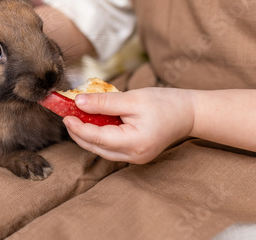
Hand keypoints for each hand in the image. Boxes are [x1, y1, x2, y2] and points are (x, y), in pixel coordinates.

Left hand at [63, 88, 193, 163]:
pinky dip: (98, 135)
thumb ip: (104, 102)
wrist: (189, 113)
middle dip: (78, 132)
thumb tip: (78, 102)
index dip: (78, 128)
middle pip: (96, 147)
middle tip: (66, 115)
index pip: (97, 138)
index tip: (65, 115)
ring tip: (76, 117)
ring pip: (101, 149)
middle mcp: (133, 155)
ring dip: (87, 134)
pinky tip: (93, 122)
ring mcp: (134, 157)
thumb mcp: (133, 98)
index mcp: (134, 143)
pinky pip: (110, 146)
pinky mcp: (135, 153)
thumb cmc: (165, 103)